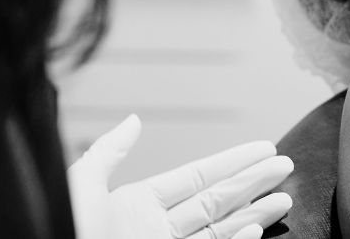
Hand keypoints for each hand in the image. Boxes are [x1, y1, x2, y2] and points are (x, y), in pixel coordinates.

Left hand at [68, 114, 294, 238]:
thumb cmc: (65, 232)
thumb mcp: (82, 188)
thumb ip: (109, 153)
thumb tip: (133, 121)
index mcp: (137, 205)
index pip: (197, 177)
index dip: (232, 162)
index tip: (262, 148)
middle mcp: (157, 229)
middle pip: (217, 201)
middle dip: (253, 182)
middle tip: (284, 165)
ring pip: (222, 230)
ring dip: (254, 213)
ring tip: (283, 197)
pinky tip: (255, 230)